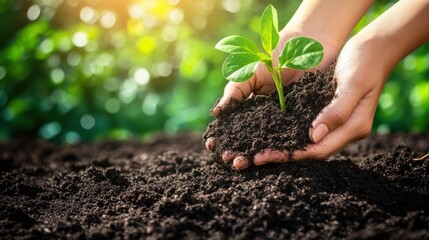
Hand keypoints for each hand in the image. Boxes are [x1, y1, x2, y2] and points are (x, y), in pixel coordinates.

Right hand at [205, 27, 339, 168]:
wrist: (306, 47)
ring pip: (266, 144)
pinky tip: (268, 158)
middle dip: (235, 151)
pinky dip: (280, 149)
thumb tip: (216, 113)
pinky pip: (291, 139)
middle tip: (226, 160)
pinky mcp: (303, 124)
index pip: (233, 127)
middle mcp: (265, 119)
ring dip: (252, 155)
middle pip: (247, 139)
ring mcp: (283, 123)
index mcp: (250, 108)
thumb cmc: (274, 57)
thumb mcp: (249, 72)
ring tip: (241, 164)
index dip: (222, 136)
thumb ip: (235, 91)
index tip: (212, 145)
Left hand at [253, 36, 389, 165]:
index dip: (291, 155)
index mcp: (354, 127)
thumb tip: (315, 136)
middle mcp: (345, 130)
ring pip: (308, 142)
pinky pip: (308, 128)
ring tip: (258, 149)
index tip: (264, 156)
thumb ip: (337, 111)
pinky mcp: (329, 113)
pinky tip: (272, 131)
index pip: (318, 150)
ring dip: (285, 146)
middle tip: (254, 158)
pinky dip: (290, 132)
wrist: (376, 48)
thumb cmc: (366, 62)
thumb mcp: (353, 84)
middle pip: (311, 151)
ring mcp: (338, 123)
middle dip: (283, 155)